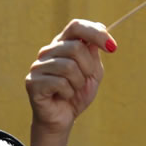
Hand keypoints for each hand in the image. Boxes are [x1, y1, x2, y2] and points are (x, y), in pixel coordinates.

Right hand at [25, 18, 116, 145]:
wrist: (62, 118)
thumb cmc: (77, 93)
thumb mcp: (93, 71)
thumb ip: (94, 52)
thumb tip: (102, 28)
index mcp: (62, 44)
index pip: (76, 26)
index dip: (95, 33)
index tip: (112, 47)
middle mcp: (47, 51)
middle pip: (75, 47)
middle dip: (88, 67)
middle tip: (85, 80)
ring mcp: (38, 66)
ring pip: (68, 66)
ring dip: (78, 82)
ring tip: (73, 90)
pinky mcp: (32, 83)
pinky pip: (59, 83)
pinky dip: (68, 93)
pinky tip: (63, 97)